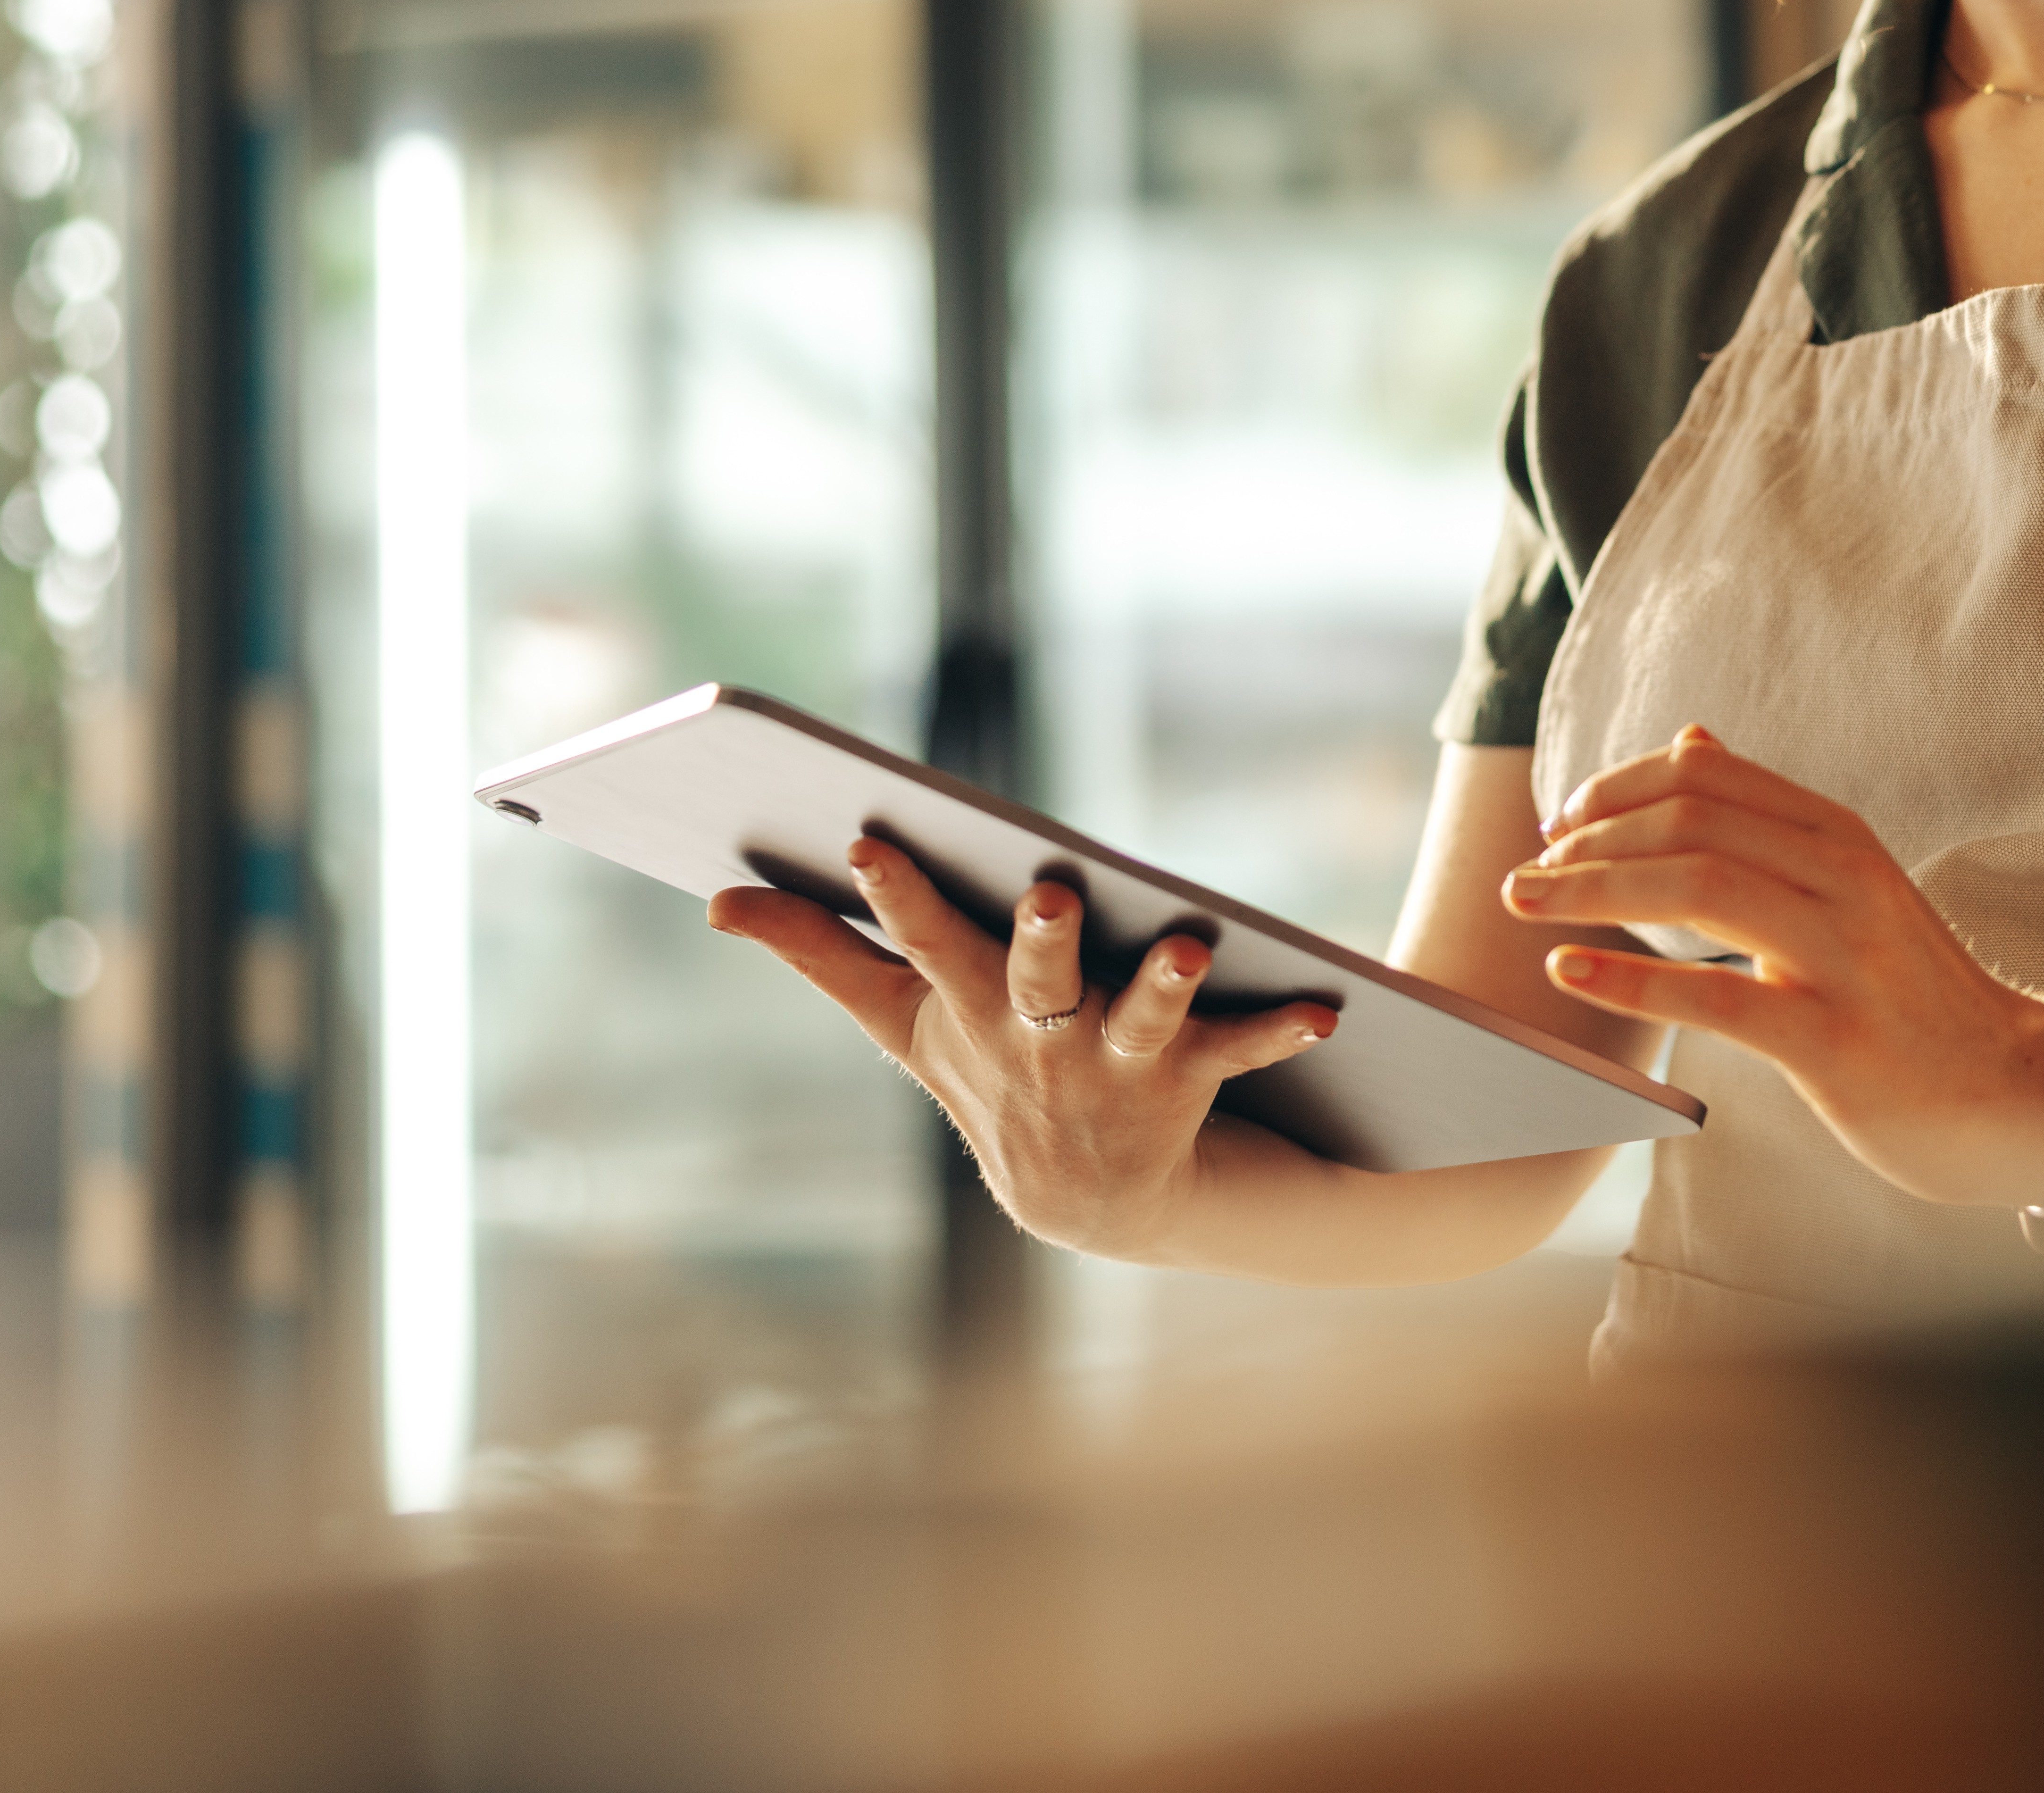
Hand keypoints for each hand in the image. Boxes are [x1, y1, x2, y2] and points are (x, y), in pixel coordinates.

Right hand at [711, 837, 1336, 1261]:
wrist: (1089, 1202)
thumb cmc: (989, 1076)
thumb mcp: (905, 1021)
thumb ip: (819, 952)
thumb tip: (718, 900)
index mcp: (968, 1009)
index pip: (922, 942)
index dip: (897, 895)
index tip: (872, 841)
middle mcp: (1038, 1039)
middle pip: (1033, 980)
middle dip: (1038, 941)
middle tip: (1051, 895)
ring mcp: (1112, 1067)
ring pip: (1140, 1019)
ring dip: (1163, 985)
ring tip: (1186, 945)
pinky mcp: (1185, 1084)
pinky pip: (1237, 1051)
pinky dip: (1280, 1030)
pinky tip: (1325, 1011)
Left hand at [1506, 727, 2043, 1210]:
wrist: (2009, 1088)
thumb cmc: (1909, 991)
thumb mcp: (1851, 884)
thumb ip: (1769, 818)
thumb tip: (1691, 740)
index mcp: (1841, 837)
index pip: (1709, 777)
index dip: (1620, 787)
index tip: (1563, 820)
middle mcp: (1845, 880)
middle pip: (1693, 823)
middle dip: (1590, 838)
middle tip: (1525, 871)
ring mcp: (1843, 958)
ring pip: (1698, 889)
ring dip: (1593, 889)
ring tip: (1525, 903)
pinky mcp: (1832, 1039)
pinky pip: (1716, 999)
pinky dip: (1630, 981)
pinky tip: (1568, 974)